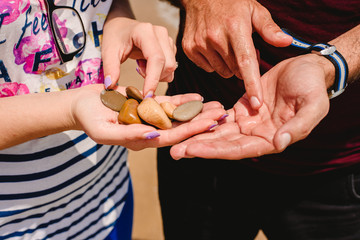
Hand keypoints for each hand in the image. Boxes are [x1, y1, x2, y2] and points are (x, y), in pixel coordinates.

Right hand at [72, 84, 226, 150]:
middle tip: (223, 114)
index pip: (171, 138)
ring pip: (177, 116)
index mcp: (141, 141)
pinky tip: (198, 97)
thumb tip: (154, 136)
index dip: (191, 131)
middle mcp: (149, 131)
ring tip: (217, 106)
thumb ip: (128, 135)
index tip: (210, 124)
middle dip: (201, 122)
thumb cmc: (88, 119)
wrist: (80, 105)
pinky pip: (168, 104)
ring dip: (197, 112)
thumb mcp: (103, 130)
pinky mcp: (147, 105)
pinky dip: (183, 101)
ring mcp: (150, 118)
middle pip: (180, 128)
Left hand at [102, 16, 176, 96]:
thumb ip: (110, 68)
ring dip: (156, 75)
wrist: (121, 27)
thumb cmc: (115, 37)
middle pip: (167, 65)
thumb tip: (110, 85)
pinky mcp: (170, 46)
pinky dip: (159, 72)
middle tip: (138, 69)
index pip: (156, 58)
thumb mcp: (108, 51)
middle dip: (154, 76)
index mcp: (144, 31)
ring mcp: (167, 39)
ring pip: (171, 68)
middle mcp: (160, 33)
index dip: (153, 78)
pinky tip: (147, 63)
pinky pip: (171, 68)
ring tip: (142, 65)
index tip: (146, 95)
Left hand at [170, 54, 329, 158]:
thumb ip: (298, 127)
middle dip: (198, 147)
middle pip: (222, 144)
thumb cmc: (313, 86)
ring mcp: (247, 122)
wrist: (308, 68)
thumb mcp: (313, 105)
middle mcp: (256, 135)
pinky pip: (219, 115)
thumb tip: (279, 144)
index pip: (239, 149)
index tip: (192, 149)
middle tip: (173, 150)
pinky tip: (186, 118)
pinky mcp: (241, 108)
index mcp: (271, 139)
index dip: (215, 150)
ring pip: (217, 131)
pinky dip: (204, 117)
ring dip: (196, 134)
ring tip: (173, 136)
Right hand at [181, 0, 292, 108]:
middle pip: (235, 70)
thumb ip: (269, 29)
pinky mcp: (189, 49)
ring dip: (228, 65)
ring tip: (228, 47)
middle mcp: (215, 37)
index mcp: (235, 28)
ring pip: (222, 71)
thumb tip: (287, 41)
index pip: (246, 62)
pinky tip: (214, 48)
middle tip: (243, 50)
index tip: (256, 104)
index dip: (252, 85)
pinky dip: (214, 62)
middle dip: (243, 67)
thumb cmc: (232, 3)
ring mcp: (200, 44)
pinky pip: (208, 67)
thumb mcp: (254, 10)